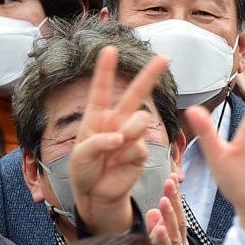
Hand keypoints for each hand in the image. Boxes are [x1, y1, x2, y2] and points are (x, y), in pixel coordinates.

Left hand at [69, 46, 170, 234]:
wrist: (96, 195)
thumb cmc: (84, 172)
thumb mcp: (79, 157)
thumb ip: (96, 143)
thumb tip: (119, 138)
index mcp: (96, 117)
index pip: (101, 89)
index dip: (105, 69)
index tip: (109, 49)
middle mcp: (116, 121)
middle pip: (135, 94)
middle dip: (150, 75)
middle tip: (164, 58)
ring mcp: (130, 136)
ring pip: (141, 120)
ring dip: (130, 130)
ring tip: (117, 146)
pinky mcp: (141, 152)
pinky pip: (140, 146)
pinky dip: (128, 155)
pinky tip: (119, 163)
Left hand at [146, 174, 190, 244]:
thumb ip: (156, 228)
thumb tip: (151, 211)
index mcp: (180, 241)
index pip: (178, 215)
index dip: (176, 197)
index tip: (172, 177)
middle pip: (180, 222)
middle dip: (175, 201)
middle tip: (169, 182)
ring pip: (175, 236)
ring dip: (170, 217)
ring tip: (163, 201)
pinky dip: (163, 240)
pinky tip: (158, 228)